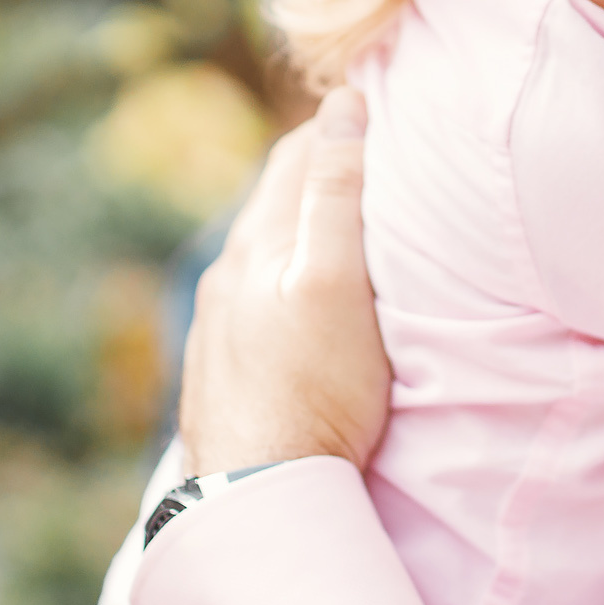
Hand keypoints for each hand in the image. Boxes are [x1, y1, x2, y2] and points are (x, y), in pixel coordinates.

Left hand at [179, 86, 390, 473]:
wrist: (259, 497)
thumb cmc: (313, 393)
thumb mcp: (337, 283)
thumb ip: (337, 194)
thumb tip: (342, 106)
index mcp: (255, 245)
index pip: (297, 154)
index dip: (340, 123)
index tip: (385, 107)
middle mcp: (224, 276)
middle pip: (276, 199)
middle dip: (321, 169)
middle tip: (375, 154)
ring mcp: (218, 326)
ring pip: (263, 251)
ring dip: (302, 227)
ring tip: (348, 223)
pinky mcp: (222, 369)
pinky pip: (256, 299)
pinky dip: (287, 276)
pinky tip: (307, 301)